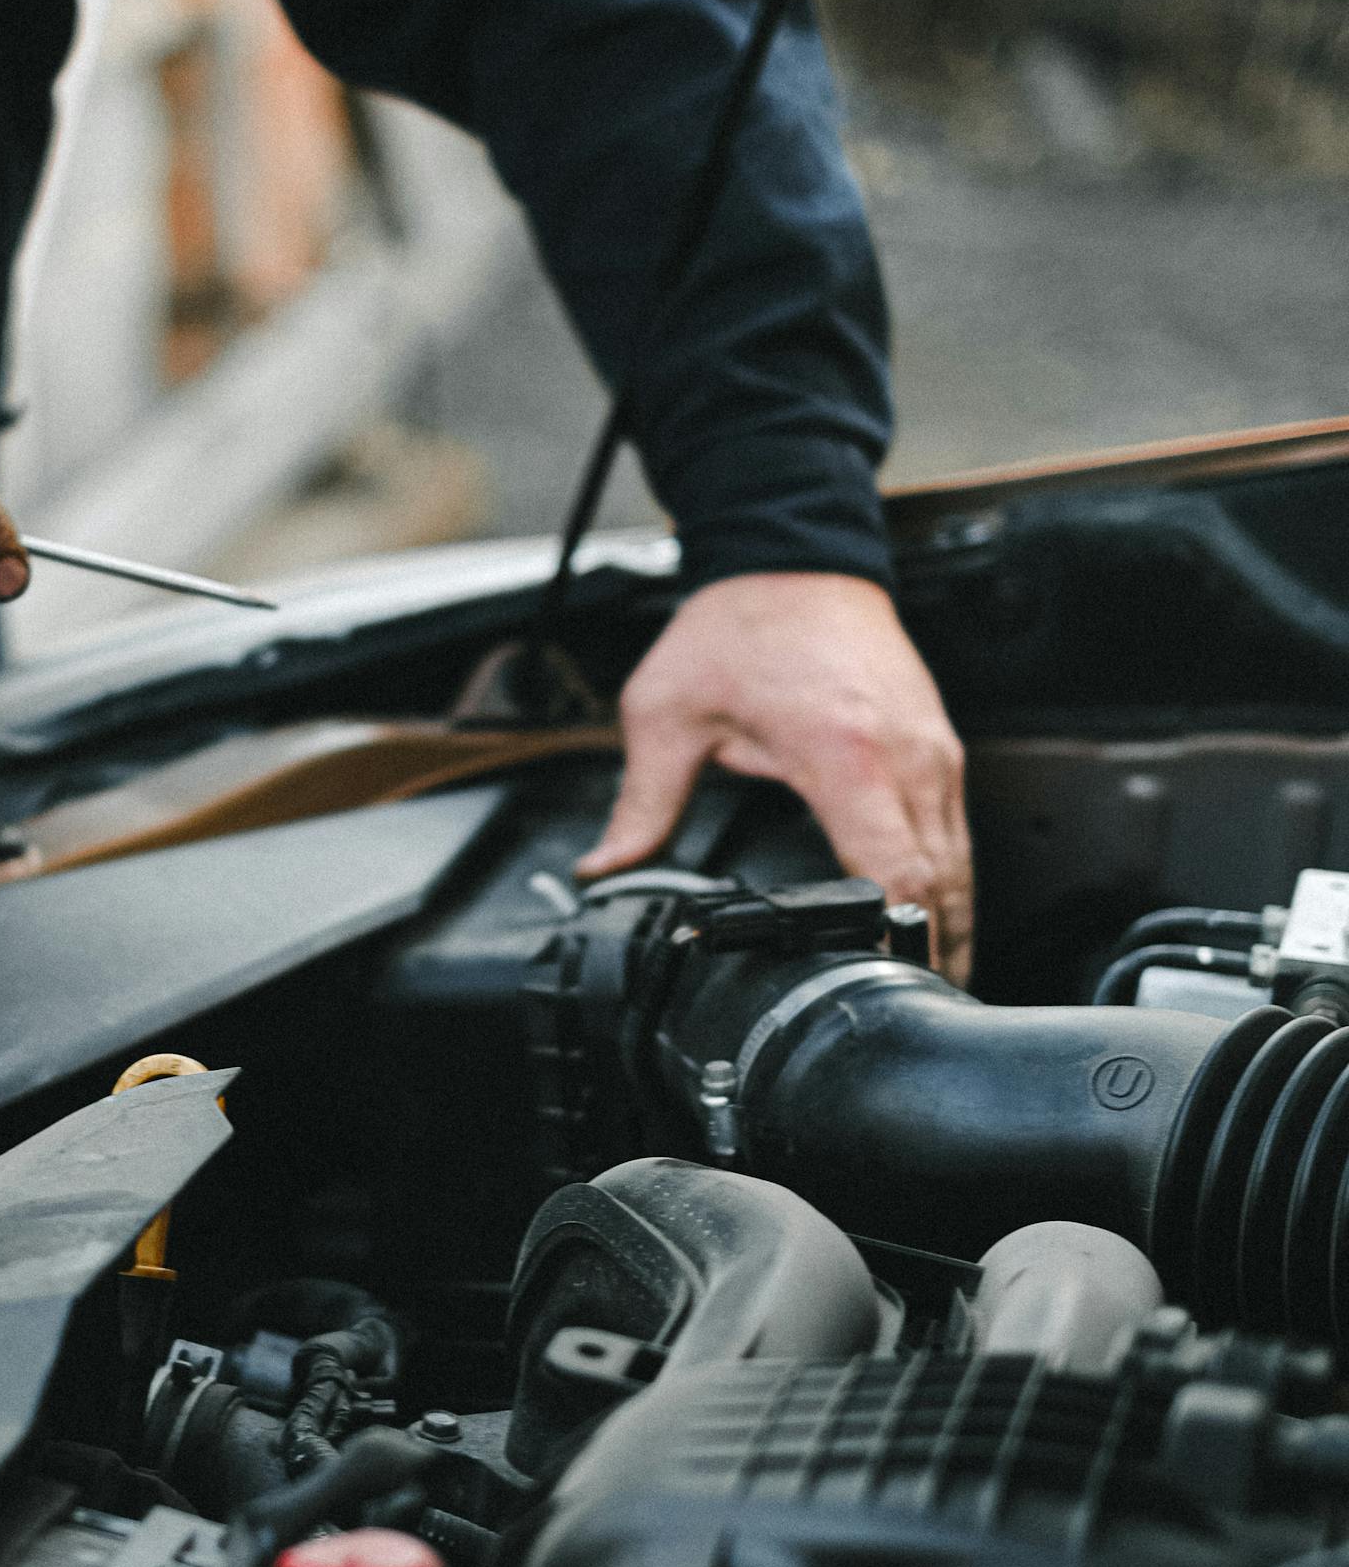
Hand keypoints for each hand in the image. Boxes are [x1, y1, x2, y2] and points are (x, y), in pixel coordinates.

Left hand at [576, 571, 973, 983]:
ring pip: (961, 865)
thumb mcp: (668, 713)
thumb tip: (605, 868)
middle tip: (916, 1013)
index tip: (886, 988)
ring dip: (949, 927)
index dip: (898, 943)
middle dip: (935, 956)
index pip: (895, 875)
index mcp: (846, 758)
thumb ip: (642, 802)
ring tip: (932, 987)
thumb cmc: (741, 625)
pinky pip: (955, 833)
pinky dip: (948, 883)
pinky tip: (932, 921)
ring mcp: (934, 753)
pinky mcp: (940, 747)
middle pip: (942, 887)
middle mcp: (907, 759)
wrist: (795, 553)